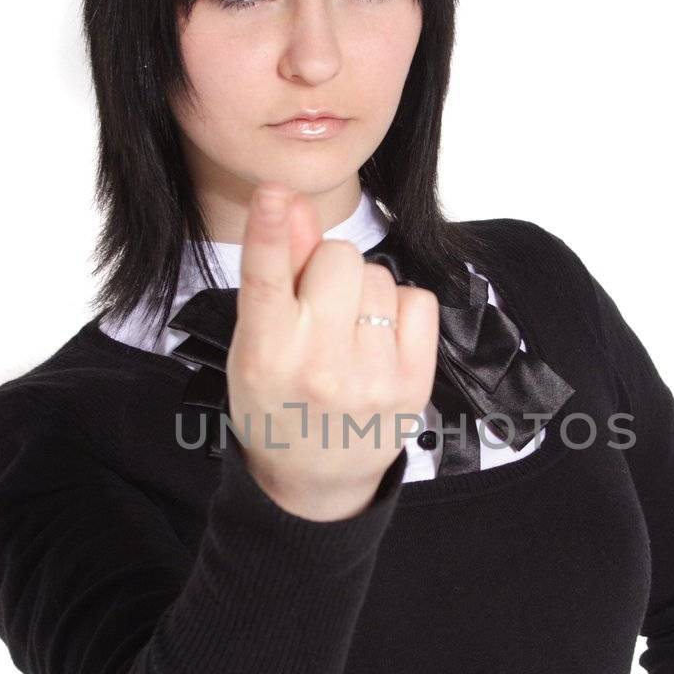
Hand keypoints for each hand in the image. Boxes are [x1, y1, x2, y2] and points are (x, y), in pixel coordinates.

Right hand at [226, 183, 439, 519]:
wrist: (315, 479)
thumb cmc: (278, 400)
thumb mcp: (256, 343)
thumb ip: (275, 271)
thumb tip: (289, 202)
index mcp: (264, 356)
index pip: (266, 280)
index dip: (270, 231)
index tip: (275, 193)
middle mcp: (317, 367)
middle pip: (338, 257)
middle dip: (328, 266)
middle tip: (319, 306)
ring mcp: (370, 379)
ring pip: (379, 276)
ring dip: (364, 290)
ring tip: (346, 331)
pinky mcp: (413, 384)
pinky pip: (417, 299)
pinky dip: (399, 308)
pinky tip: (379, 339)